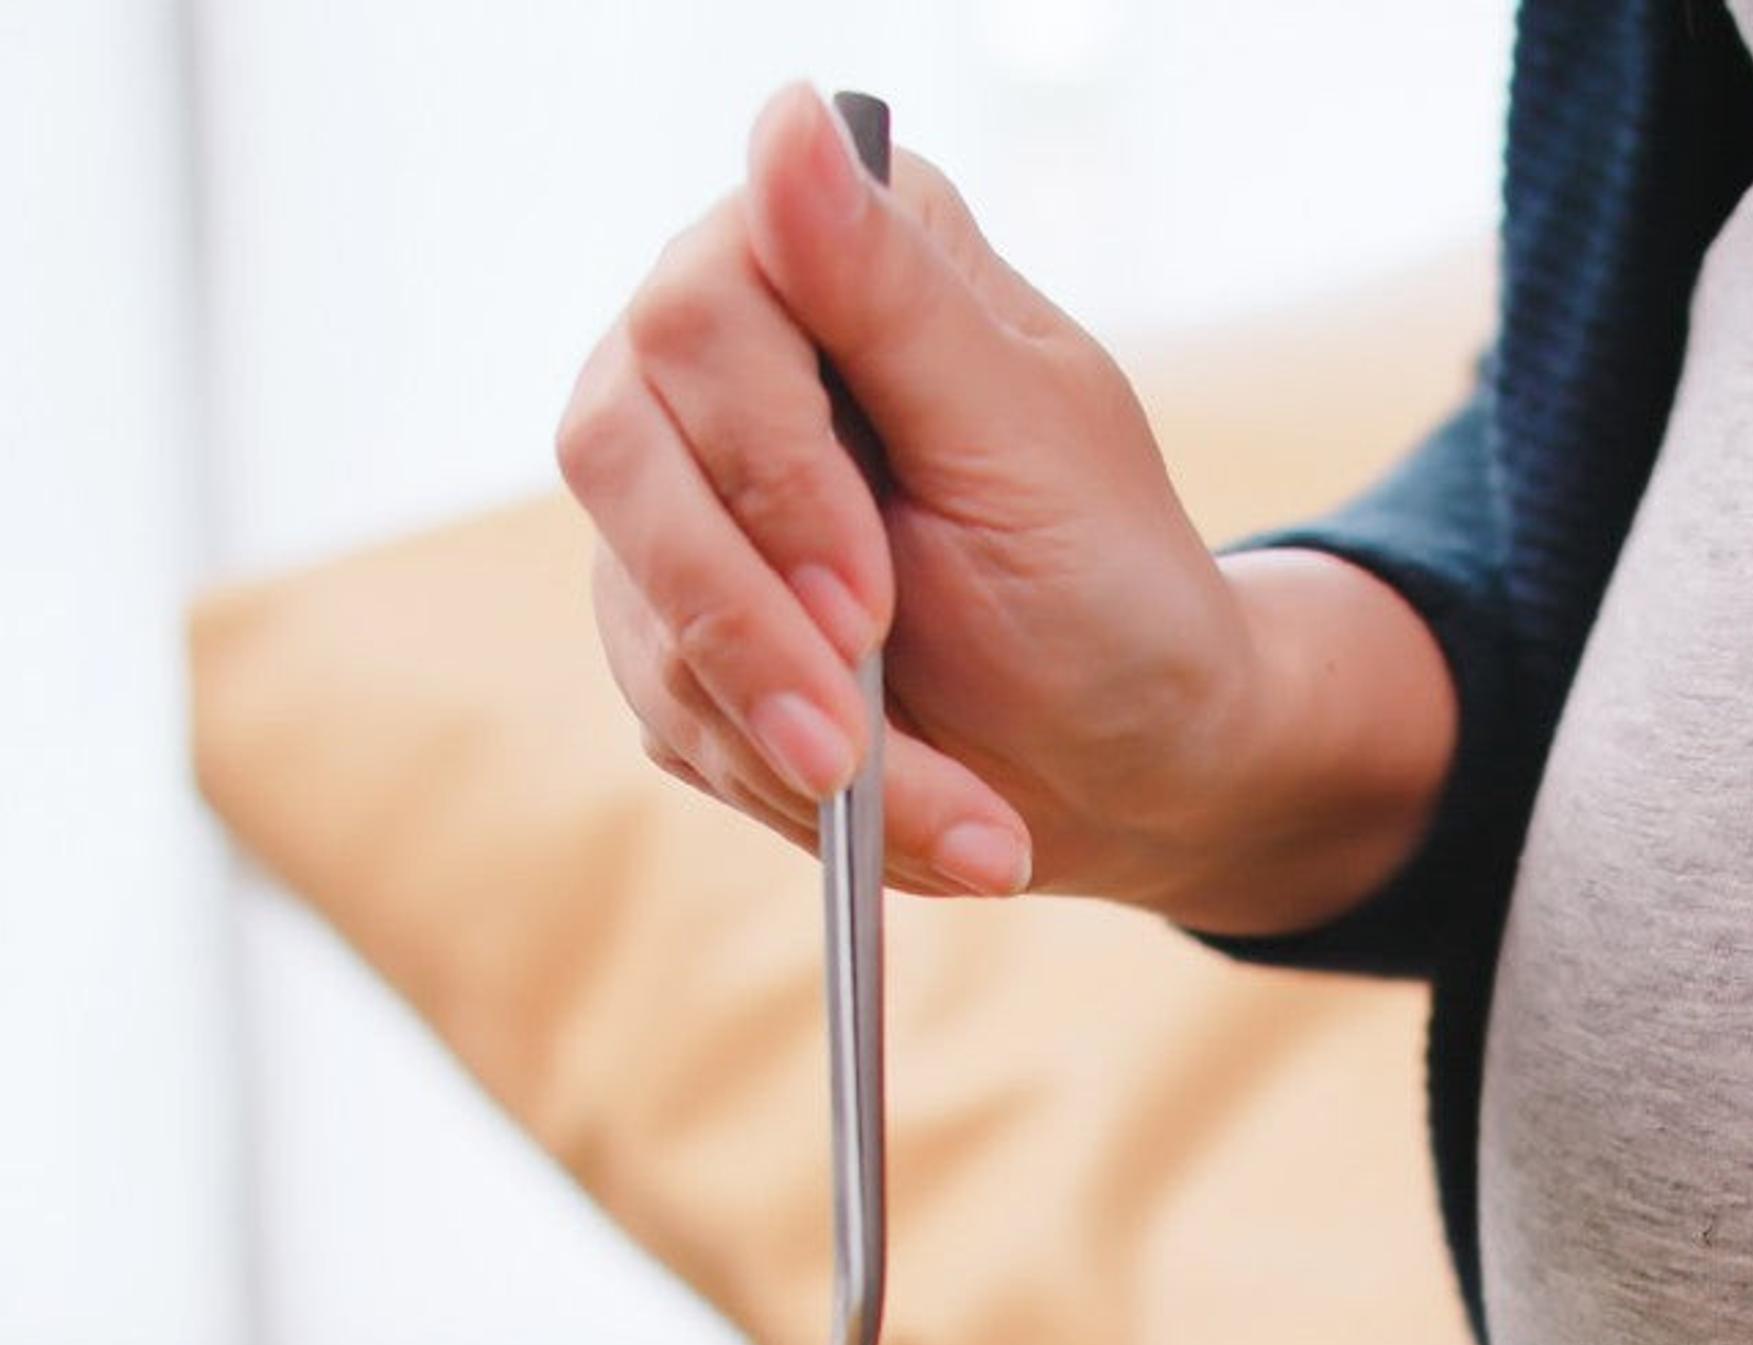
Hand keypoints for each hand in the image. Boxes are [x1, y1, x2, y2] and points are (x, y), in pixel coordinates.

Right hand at [558, 85, 1263, 907]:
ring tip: (959, 821)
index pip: (700, 312)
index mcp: (823, 262)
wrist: (1135, 759)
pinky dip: (799, 792)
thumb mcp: (1025, 438)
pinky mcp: (671, 636)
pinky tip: (928, 819)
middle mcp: (722, 362)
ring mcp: (682, 502)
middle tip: (852, 741)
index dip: (768, 463)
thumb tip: (786, 115)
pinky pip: (674, 712)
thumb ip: (893, 291)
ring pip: (640, 604)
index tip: (867, 592)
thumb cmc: (1107, 582)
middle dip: (745, 618)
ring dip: (790, 736)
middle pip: (617, 448)